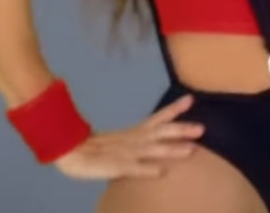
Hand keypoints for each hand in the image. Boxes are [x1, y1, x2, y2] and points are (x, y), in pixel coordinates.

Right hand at [53, 94, 203, 179]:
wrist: (67, 151)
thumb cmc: (93, 149)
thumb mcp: (118, 144)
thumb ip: (134, 143)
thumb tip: (153, 147)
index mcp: (133, 133)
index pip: (157, 118)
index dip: (174, 110)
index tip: (191, 98)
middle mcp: (132, 140)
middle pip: (160, 133)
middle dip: (181, 130)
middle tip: (202, 128)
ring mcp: (124, 153)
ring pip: (152, 150)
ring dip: (171, 150)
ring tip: (191, 150)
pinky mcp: (115, 167)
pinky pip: (132, 169)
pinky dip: (146, 169)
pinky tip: (161, 172)